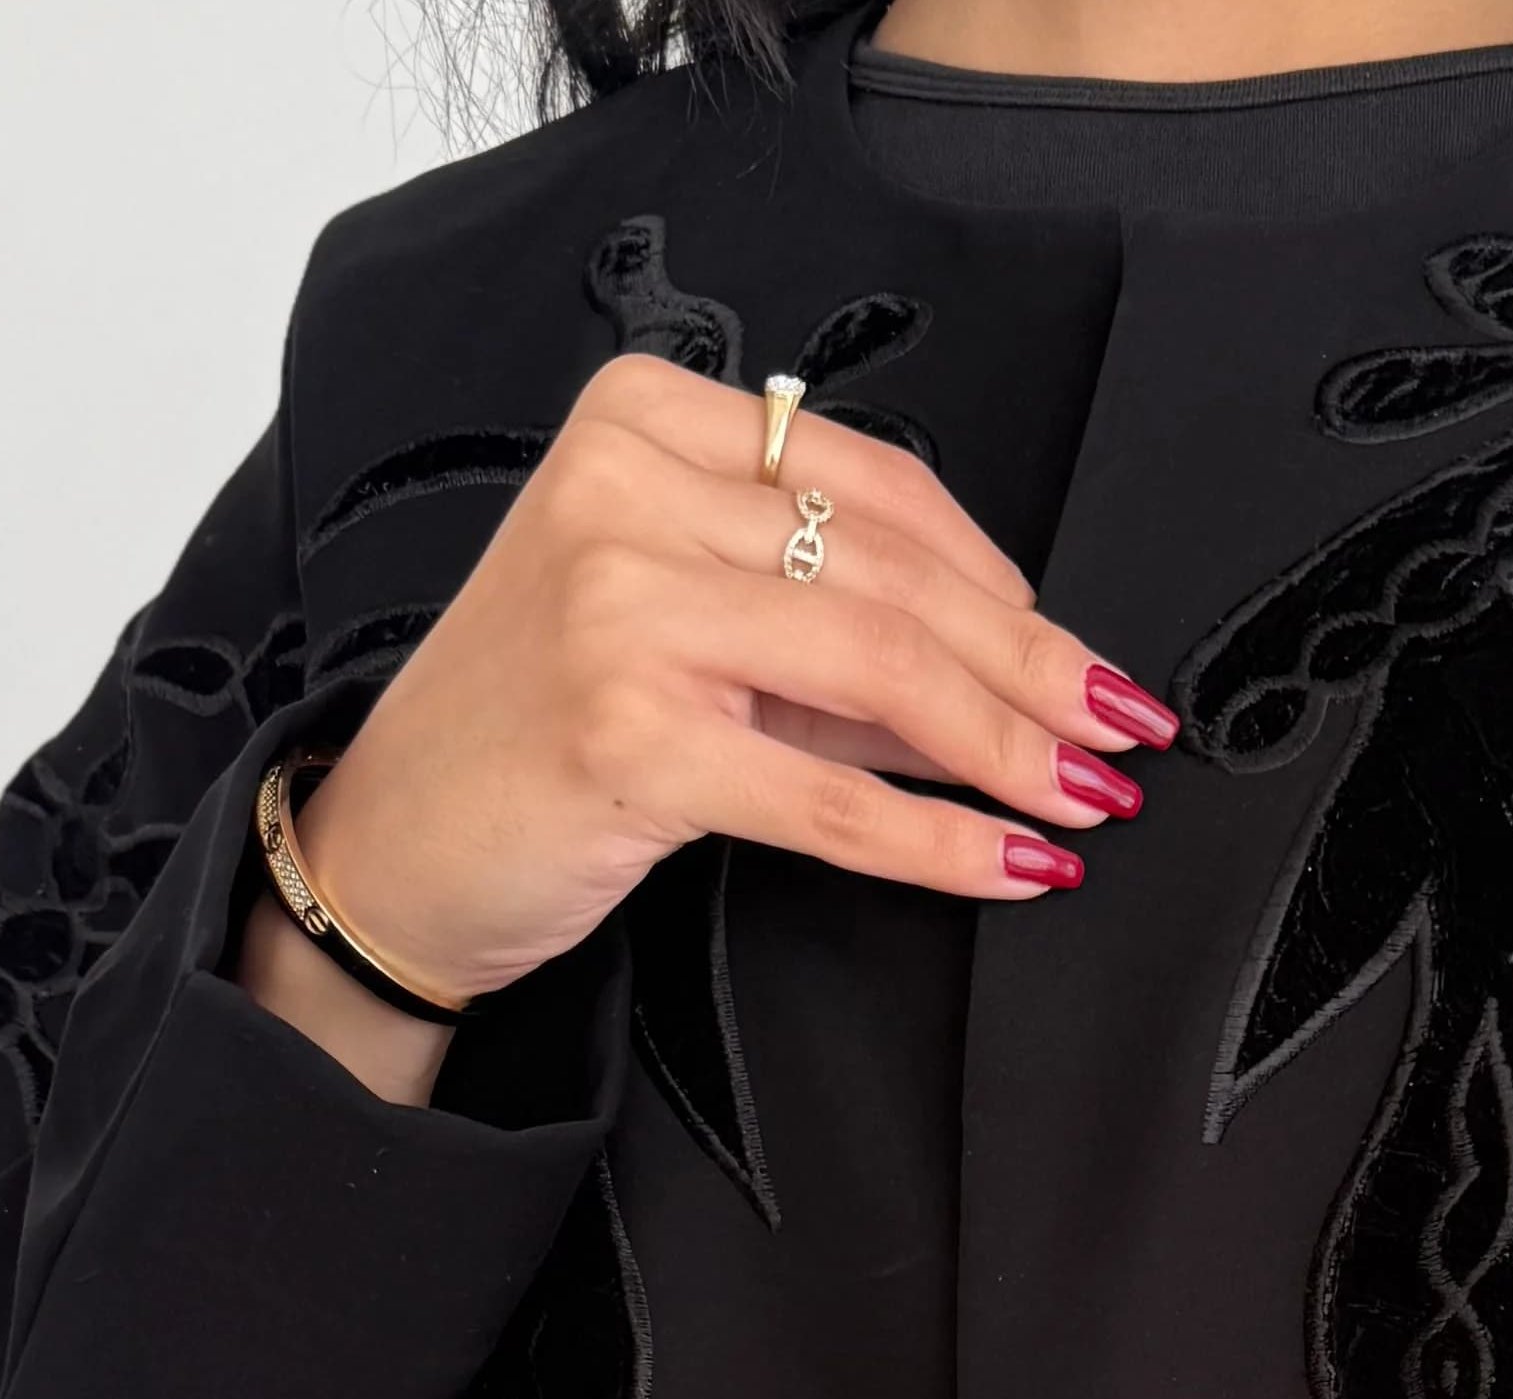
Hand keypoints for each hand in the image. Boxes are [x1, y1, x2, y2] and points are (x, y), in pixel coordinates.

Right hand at [275, 356, 1165, 1008]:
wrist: (394, 844)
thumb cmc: (533, 731)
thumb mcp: (678, 634)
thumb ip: (823, 640)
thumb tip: (1003, 685)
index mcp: (643, 424)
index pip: (875, 488)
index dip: (1002, 581)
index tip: (1077, 654)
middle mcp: (625, 493)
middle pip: (893, 579)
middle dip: (1032, 668)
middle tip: (1119, 729)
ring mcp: (619, 608)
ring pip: (879, 671)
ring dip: (1008, 747)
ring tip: (1085, 798)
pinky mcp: (628, 733)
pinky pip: (830, 795)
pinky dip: (938, 838)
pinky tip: (1010, 862)